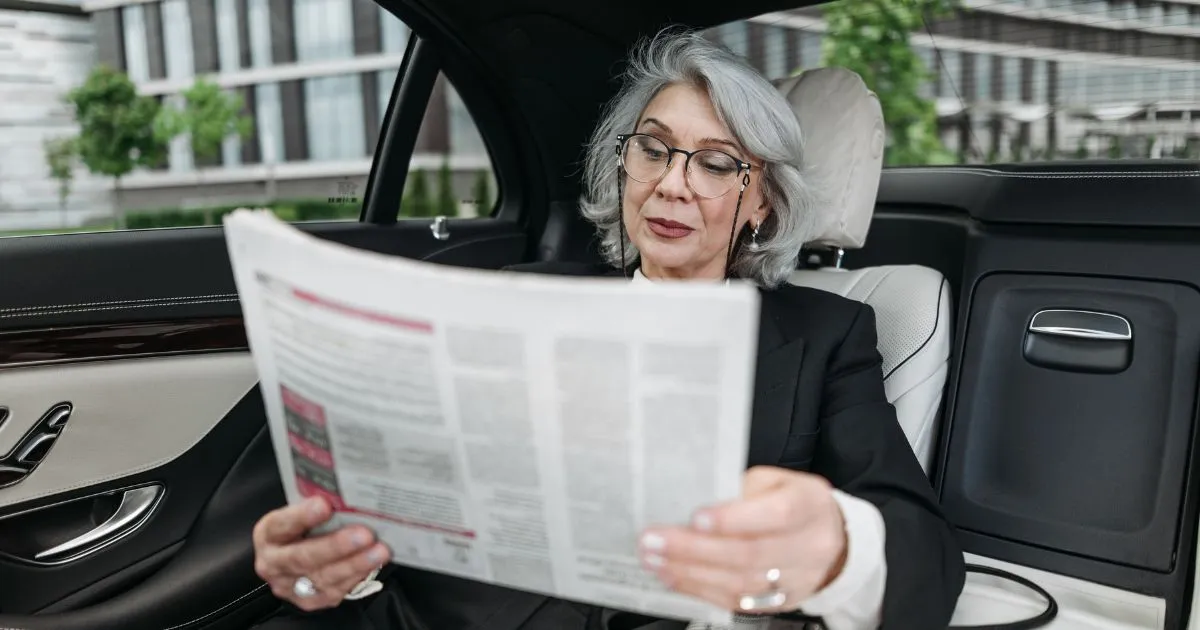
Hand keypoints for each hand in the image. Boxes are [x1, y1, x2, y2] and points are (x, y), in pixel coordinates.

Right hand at [252, 496, 391, 610]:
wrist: (291, 558)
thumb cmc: (301, 529)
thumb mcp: (299, 513)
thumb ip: (316, 506)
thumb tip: (346, 494)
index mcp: (268, 534)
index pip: (281, 525)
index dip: (302, 516)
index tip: (324, 505)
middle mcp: (273, 563)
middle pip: (303, 557)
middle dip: (336, 546)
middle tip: (364, 534)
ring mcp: (290, 586)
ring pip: (323, 577)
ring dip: (354, 564)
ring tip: (378, 551)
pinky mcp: (308, 601)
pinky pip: (334, 591)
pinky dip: (356, 576)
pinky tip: (372, 564)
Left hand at [637, 466, 846, 613]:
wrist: (831, 539)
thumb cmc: (794, 501)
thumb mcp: (775, 480)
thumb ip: (740, 489)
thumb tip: (692, 500)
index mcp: (810, 505)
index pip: (776, 514)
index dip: (734, 519)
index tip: (696, 518)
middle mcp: (809, 546)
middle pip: (750, 553)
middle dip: (694, 549)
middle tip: (655, 540)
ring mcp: (796, 580)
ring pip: (739, 583)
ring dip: (690, 572)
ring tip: (655, 559)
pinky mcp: (779, 603)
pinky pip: (736, 601)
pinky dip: (699, 588)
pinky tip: (674, 576)